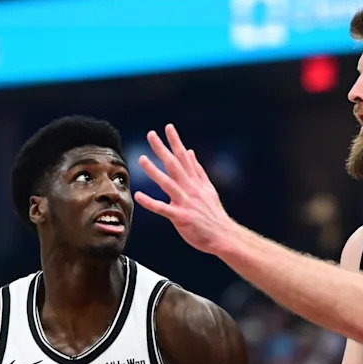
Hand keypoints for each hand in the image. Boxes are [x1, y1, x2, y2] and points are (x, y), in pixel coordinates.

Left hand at [136, 124, 237, 254]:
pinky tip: (138, 196)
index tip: (168, 127)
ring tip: (142, 159)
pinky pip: (163, 209)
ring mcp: (186, 203)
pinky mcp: (182, 218)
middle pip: (175, 165)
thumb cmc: (214, 215)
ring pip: (168, 184)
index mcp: (196, 182)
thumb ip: (198, 171)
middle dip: (162, 149)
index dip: (176, 142)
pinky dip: (150, 202)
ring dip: (154, 171)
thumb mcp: (208, 189)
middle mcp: (191, 189)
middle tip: (151, 135)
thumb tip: (190, 152)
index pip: (184, 158)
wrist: (224, 236)